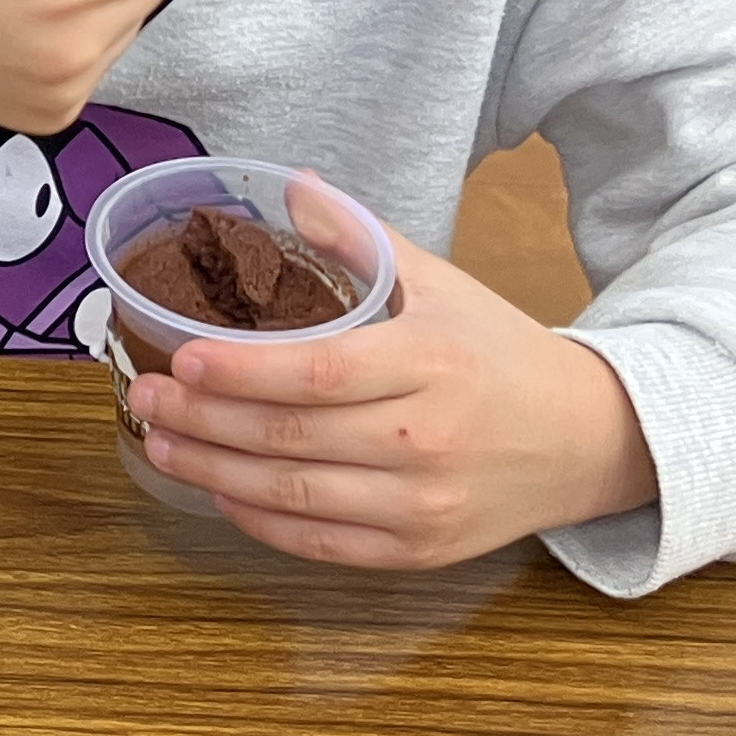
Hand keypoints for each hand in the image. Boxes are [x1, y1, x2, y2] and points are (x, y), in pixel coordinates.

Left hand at [125, 190, 657, 567]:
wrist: (589, 440)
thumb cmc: (500, 354)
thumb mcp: (443, 283)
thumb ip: (361, 237)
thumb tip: (289, 183)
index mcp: (430, 364)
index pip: (318, 372)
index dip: (242, 371)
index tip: (184, 358)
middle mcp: (425, 440)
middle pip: (290, 438)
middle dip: (203, 420)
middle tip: (147, 396)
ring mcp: (422, 505)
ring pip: (293, 496)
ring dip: (213, 471)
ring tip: (160, 442)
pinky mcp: (418, 551)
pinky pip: (319, 544)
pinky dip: (258, 520)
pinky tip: (218, 489)